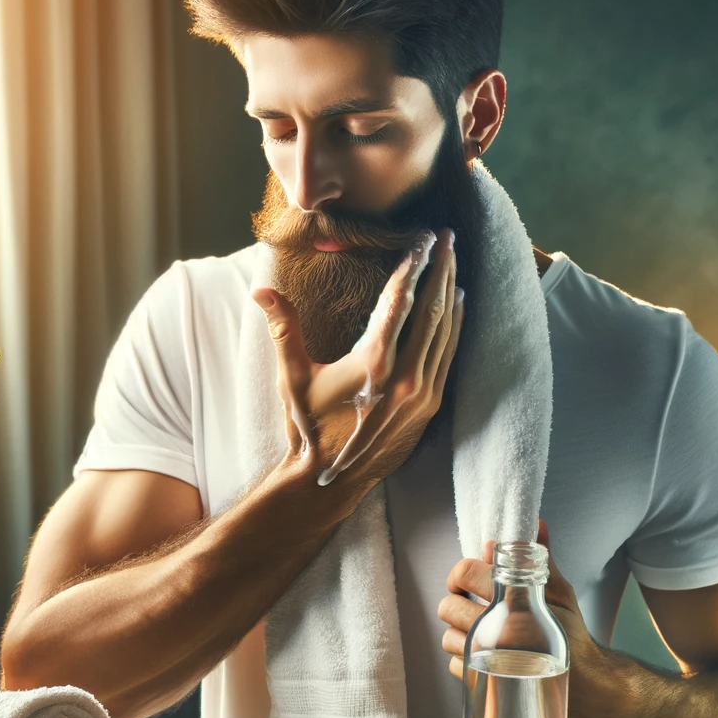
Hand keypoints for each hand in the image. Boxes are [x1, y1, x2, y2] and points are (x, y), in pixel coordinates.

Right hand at [251, 228, 462, 488]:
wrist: (329, 479)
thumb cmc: (309, 426)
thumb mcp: (293, 377)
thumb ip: (283, 329)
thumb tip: (260, 290)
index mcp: (373, 362)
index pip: (400, 301)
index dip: (413, 266)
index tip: (423, 238)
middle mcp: (405, 376)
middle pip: (431, 310)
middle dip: (442, 269)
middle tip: (448, 237)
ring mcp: (422, 393)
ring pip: (445, 332)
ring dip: (451, 293)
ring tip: (454, 261)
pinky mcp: (430, 407)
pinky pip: (448, 357)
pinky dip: (454, 328)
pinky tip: (456, 306)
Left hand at [438, 521, 610, 717]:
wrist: (588, 687)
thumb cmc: (574, 638)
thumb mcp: (562, 595)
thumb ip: (541, 560)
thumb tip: (536, 526)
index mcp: (514, 603)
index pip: (465, 573)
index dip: (460, 573)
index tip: (466, 579)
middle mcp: (497, 631)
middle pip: (447, 607)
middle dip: (456, 602)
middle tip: (471, 603)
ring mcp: (488, 659)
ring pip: (447, 637)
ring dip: (459, 632)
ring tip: (479, 630)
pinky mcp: (484, 683)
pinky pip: (454, 664)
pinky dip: (464, 658)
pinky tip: (484, 653)